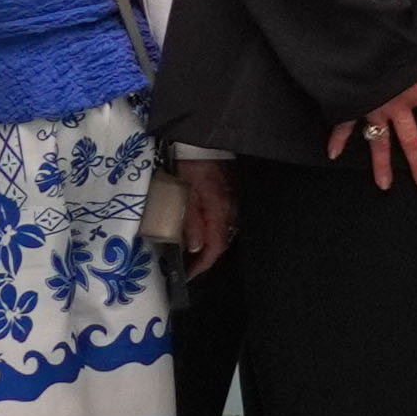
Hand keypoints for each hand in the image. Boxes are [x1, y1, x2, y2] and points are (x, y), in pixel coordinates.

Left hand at [167, 155, 238, 272]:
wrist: (201, 140)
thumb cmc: (190, 166)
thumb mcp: (184, 194)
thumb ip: (190, 222)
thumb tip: (194, 248)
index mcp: (219, 211)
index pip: (215, 247)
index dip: (203, 264)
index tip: (189, 275)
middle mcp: (230, 209)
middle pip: (221, 242)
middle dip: (205, 257)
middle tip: (188, 266)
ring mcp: (232, 200)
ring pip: (222, 230)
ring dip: (209, 243)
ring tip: (192, 251)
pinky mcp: (229, 192)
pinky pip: (223, 218)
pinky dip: (211, 229)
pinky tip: (201, 229)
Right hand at [343, 51, 416, 190]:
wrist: (357, 39)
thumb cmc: (393, 39)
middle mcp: (397, 105)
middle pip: (411, 140)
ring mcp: (373, 108)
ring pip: (379, 142)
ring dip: (381, 165)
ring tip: (385, 186)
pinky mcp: (352, 104)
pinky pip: (344, 125)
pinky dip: (337, 138)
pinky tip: (332, 154)